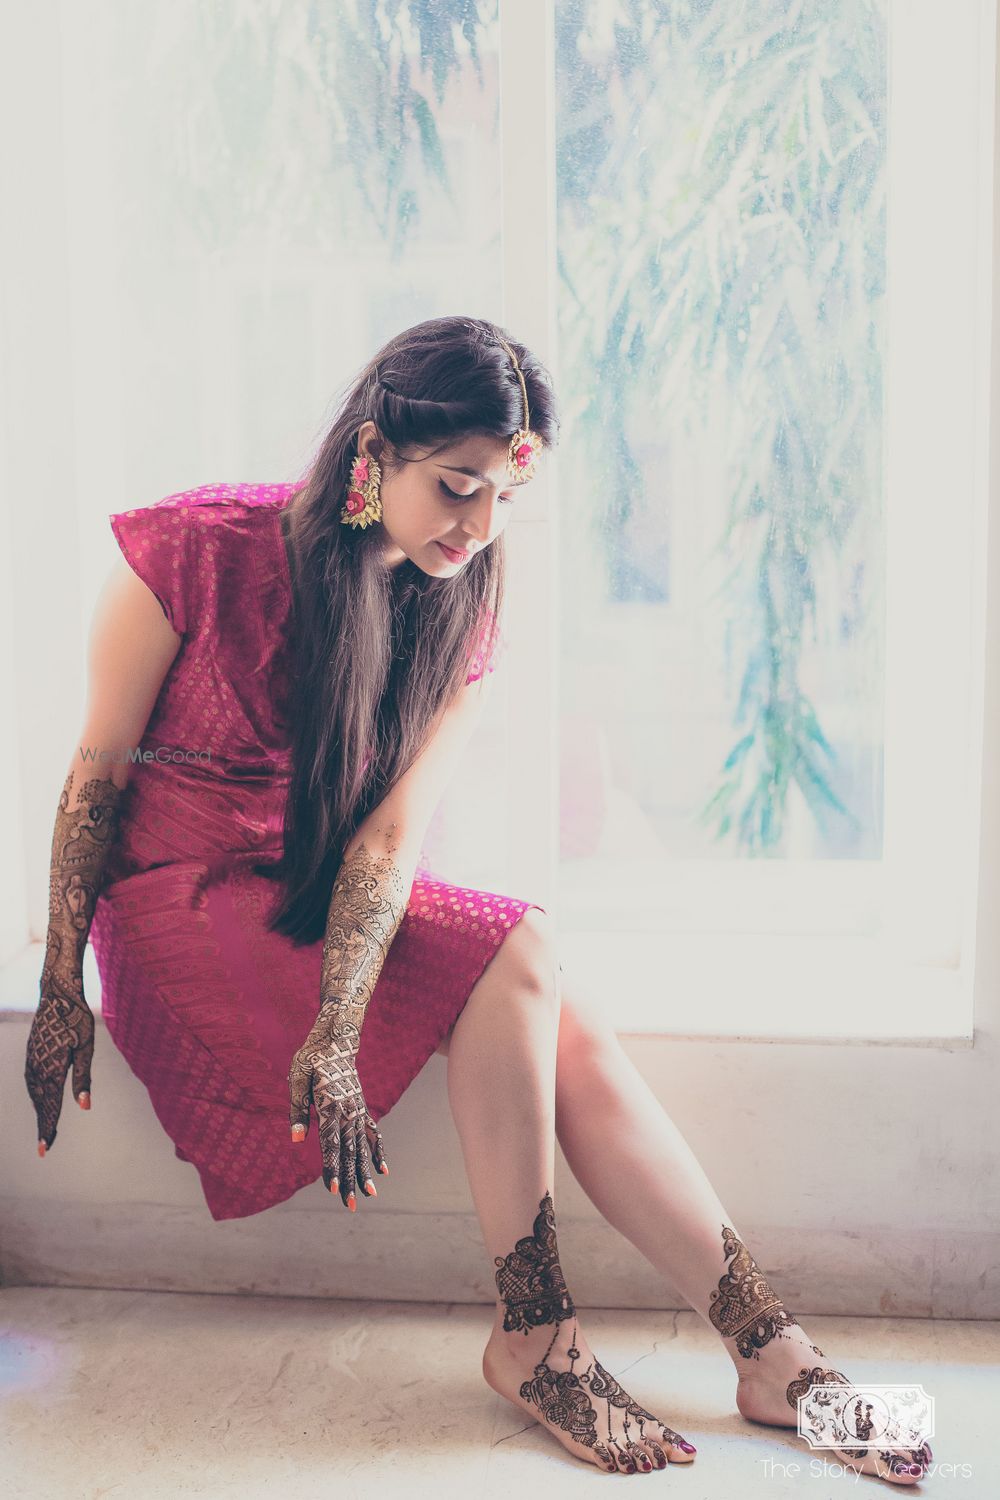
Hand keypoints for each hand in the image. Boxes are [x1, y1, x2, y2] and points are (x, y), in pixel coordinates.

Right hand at [25, 980, 94, 1154]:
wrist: (57, 994)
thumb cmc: (76, 1019)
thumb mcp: (85, 1048)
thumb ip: (83, 1079)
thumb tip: (85, 1107)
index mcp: (50, 1070)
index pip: (49, 1108)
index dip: (48, 1130)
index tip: (44, 1150)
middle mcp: (37, 1069)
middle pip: (40, 1105)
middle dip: (43, 1126)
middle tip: (44, 1148)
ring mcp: (31, 1062)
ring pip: (34, 1094)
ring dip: (40, 1112)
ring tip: (45, 1129)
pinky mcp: (31, 1055)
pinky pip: (32, 1083)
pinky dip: (36, 1097)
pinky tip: (41, 1101)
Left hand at [287, 1002, 388, 1209]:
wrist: (337, 1037)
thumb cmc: (311, 1058)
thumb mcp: (297, 1080)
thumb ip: (297, 1111)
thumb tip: (298, 1140)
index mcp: (330, 1105)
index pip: (331, 1145)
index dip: (331, 1169)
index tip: (333, 1191)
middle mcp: (348, 1111)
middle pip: (349, 1152)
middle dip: (349, 1180)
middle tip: (351, 1206)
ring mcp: (358, 1110)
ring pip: (362, 1147)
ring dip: (364, 1172)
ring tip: (370, 1195)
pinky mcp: (362, 1107)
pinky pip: (373, 1134)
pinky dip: (378, 1152)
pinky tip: (383, 1170)